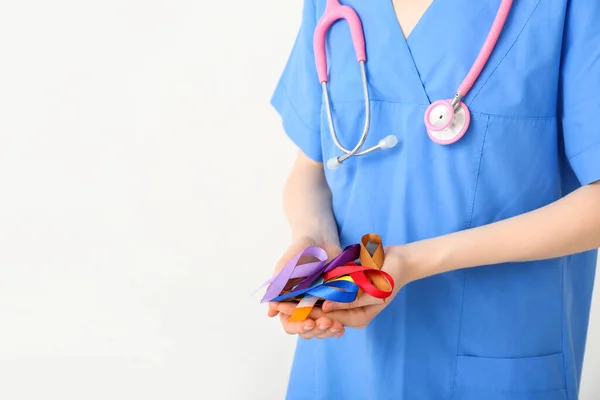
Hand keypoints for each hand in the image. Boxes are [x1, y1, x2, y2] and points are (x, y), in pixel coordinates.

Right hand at [267, 235, 344, 338]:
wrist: (319, 241)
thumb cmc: (298, 253)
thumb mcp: (285, 268)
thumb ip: (277, 288)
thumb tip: (270, 312)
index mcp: (288, 303)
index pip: (290, 324)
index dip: (298, 326)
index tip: (309, 323)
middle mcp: (303, 308)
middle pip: (307, 330)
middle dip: (317, 330)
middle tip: (325, 323)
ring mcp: (319, 307)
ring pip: (322, 329)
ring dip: (328, 331)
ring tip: (336, 326)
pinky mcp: (334, 304)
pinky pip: (336, 321)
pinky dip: (338, 327)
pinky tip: (342, 327)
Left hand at [283, 246, 409, 329]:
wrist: (399, 260)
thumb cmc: (390, 275)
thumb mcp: (372, 289)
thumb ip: (350, 299)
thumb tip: (326, 308)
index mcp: (357, 318)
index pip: (326, 319)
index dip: (304, 315)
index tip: (285, 310)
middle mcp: (349, 313)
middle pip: (319, 315)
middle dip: (298, 313)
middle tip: (277, 308)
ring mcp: (346, 302)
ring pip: (318, 305)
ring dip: (299, 303)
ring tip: (279, 302)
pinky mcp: (343, 290)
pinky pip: (323, 293)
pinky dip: (308, 292)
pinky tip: (291, 288)